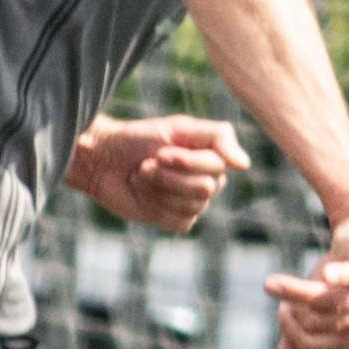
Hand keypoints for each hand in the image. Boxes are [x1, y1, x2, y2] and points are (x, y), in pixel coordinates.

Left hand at [65, 114, 249, 232]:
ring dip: (160, 190)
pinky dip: (157, 207)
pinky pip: (181, 222)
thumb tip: (245, 165)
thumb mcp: (180, 127)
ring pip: (193, 206)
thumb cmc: (140, 138)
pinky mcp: (175, 221)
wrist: (103, 160)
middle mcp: (207, 181)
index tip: (159, 152)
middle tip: (146, 165)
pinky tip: (144, 196)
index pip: (219, 166)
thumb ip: (219, 137)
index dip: (186, 162)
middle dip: (170, 177)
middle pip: (206, 189)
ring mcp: (192, 203)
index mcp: (212, 157)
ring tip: (143, 177)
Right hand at [265, 207, 348, 348]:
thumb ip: (301, 331)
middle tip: (280, 290)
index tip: (282, 310)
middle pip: (316, 321)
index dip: (290, 331)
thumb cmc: (339, 279)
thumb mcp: (315, 305)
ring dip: (294, 291)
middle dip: (290, 308)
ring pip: (326, 299)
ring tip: (272, 283)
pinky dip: (340, 276)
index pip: (311, 343)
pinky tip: (327, 274)